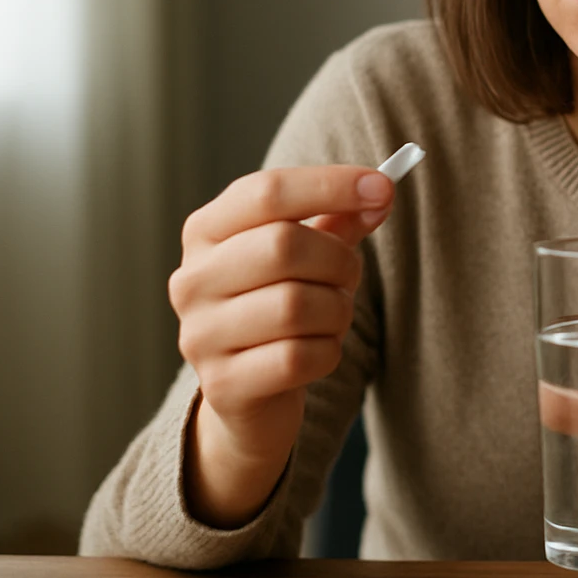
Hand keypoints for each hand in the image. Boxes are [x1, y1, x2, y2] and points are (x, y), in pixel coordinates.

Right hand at [169, 165, 394, 524]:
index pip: (267, 191)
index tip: (384, 188)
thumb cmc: (279, 304)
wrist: (249, 393)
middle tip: (350, 275)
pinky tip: (319, 351)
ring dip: (337, 310)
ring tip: (332, 317)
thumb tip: (380, 192)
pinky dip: (328, 352)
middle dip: (338, 259)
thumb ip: (339, 218)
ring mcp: (201, 334)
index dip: (332, 184)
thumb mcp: (305, 253)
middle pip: (283, 245)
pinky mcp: (223, 385)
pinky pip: (298, 357)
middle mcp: (193, 279)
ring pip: (295, 305)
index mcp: (206, 231)